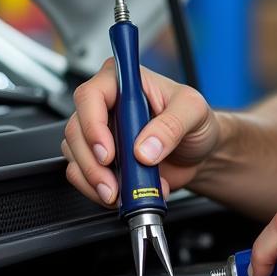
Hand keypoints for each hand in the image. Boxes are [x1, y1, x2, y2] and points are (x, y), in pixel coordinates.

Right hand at [62, 58, 220, 206]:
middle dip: (92, 163)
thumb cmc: (196, 122)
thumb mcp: (194, 112)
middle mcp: (107, 105)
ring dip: (95, 180)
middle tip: (114, 183)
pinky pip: (82, 176)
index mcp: (125, 83)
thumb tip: (144, 149)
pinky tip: (127, 192)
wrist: (201, 153)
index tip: (108, 152)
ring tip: (126, 191)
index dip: (92, 124)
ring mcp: (101, 133)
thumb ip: (172, 125)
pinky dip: (99, 190)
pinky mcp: (101, 159)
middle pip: (76, 130)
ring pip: (75, 155)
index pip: (91, 95)